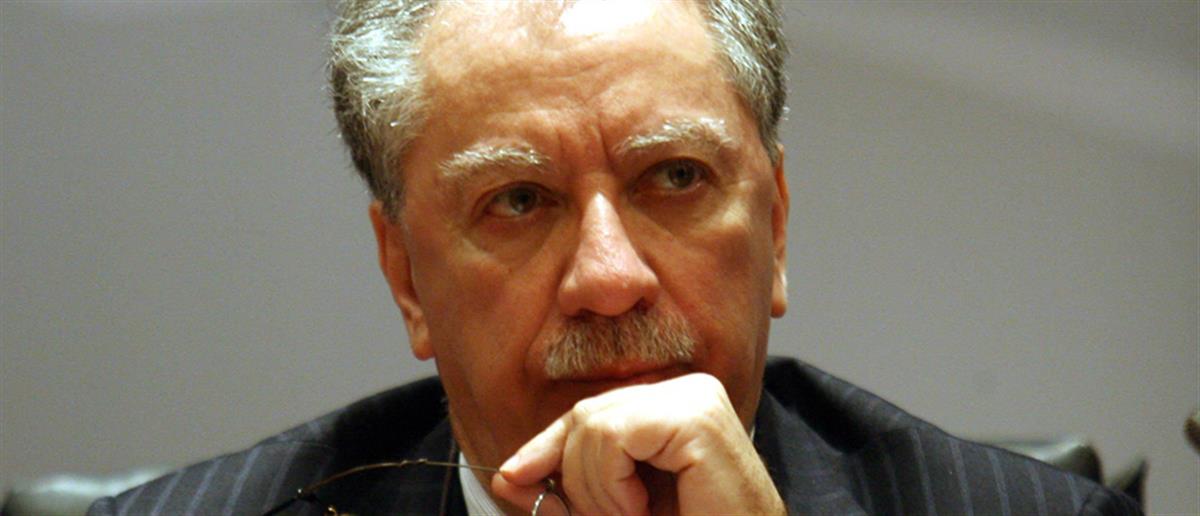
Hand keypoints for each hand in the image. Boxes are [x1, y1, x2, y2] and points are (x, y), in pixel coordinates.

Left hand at [491, 373, 783, 514]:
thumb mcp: (614, 513)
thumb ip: (566, 495)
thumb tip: (506, 475)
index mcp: (673, 407)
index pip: (590, 413)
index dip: (545, 446)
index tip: (509, 477)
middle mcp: (688, 391)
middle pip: (586, 415)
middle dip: (575, 479)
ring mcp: (696, 396)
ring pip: (592, 425)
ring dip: (596, 491)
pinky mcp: (697, 415)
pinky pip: (613, 435)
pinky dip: (612, 485)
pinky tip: (642, 509)